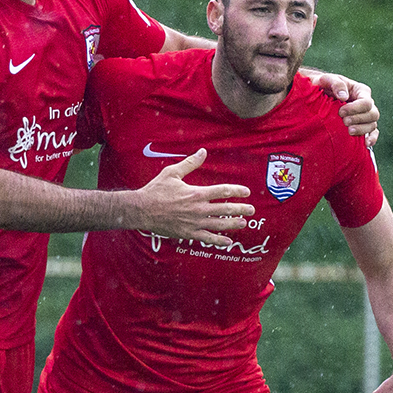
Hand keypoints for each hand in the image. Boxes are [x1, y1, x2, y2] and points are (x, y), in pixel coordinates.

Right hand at [129, 149, 253, 246]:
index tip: (246, 192)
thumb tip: (203, 151)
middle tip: (252, 210)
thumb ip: (190, 163)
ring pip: (219, 225)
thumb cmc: (156, 190)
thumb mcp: (172, 172)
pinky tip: (228, 241)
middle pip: (225, 209)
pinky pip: (207, 238)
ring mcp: (194, 223)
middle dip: (241, 209)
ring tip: (243, 223)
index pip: (222, 191)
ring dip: (233, 224)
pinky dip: (219, 240)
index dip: (237, 191)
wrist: (141, 210)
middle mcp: (198, 209)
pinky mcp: (188, 234)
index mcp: (196, 193)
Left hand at [308, 72, 379, 146]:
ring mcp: (365, 115)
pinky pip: (372, 132)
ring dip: (362, 129)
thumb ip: (336, 84)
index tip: (341, 112)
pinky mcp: (362, 125)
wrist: (318, 95)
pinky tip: (366, 144)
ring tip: (349, 131)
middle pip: (372, 114)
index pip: (366, 102)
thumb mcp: (327, 80)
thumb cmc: (323, 85)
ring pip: (372, 124)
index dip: (355, 109)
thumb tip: (343, 97)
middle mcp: (366, 104)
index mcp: (361, 91)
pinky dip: (371, 138)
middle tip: (344, 122)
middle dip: (359, 119)